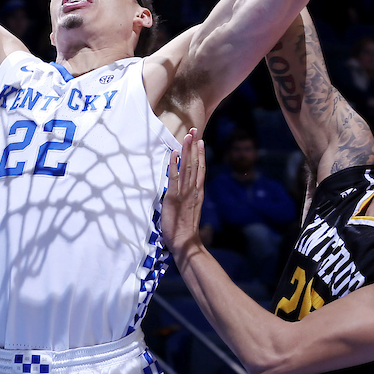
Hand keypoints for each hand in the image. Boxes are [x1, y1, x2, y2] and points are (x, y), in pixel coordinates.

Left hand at [162, 129, 205, 261]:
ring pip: (187, 167)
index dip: (199, 154)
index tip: (199, 141)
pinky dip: (174, 164)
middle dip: (193, 146)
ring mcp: (184, 193)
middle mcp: (193, 190)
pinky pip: (174, 177)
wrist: (186, 243)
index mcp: (197, 192)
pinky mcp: (173, 197)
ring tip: (187, 136)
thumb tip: (184, 191)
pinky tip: (174, 153)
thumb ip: (188, 199)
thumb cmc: (185, 231)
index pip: (200, 169)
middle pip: (194, 163)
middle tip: (193, 130)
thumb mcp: (189, 210)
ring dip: (186, 150)